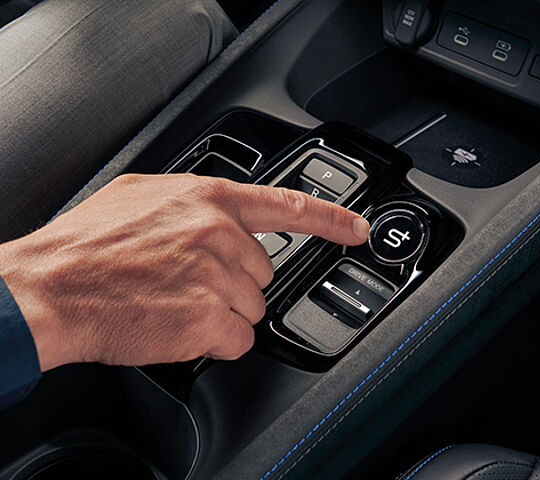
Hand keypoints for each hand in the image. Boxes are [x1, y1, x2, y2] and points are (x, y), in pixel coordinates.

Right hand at [0, 174, 369, 370]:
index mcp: (209, 199)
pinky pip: (237, 339)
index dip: (330, 219)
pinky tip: (176, 324)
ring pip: (250, 309)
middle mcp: (220, 234)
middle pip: (262, 273)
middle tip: (184, 280)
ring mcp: (217, 277)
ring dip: (220, 312)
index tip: (357, 229)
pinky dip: (213, 339)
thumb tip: (221, 212)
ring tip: (173, 300)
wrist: (50, 286)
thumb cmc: (88, 244)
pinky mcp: (209, 320)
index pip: (289, 206)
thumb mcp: (143, 195)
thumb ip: (193, 201)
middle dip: (232, 281)